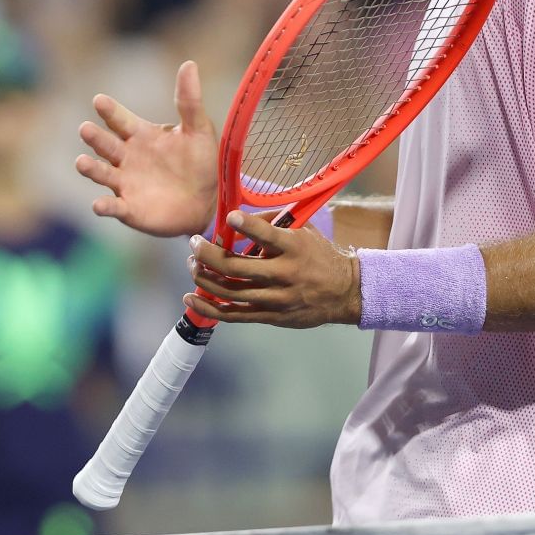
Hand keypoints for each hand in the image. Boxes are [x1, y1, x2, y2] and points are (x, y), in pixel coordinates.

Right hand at [76, 61, 217, 238]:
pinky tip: (99, 205)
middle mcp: (127, 157)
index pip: (119, 119)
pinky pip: (113, 207)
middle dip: (94, 137)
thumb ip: (189, 101)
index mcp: (140, 135)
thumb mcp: (198, 130)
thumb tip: (189, 64)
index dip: (109, 110)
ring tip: (82, 162)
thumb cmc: (200, 162)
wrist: (208, 201)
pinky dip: (104, 206)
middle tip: (86, 129)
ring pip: (102, 173)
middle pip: (105, 144)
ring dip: (90, 168)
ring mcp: (125, 183)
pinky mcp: (129, 208)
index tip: (99, 101)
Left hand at [183, 209, 358, 328]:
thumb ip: (272, 222)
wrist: (344, 292)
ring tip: (192, 264)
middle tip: (194, 243)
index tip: (229, 217)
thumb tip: (236, 219)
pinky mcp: (270, 316)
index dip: (246, 225)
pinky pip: (233, 315)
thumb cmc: (318, 255)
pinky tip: (191, 297)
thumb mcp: (303, 230)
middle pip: (235, 267)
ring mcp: (275, 299)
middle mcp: (283, 274)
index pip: (266, 235)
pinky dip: (208, 308)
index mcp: (293, 248)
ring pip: (229, 291)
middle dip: (206, 254)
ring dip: (203, 277)